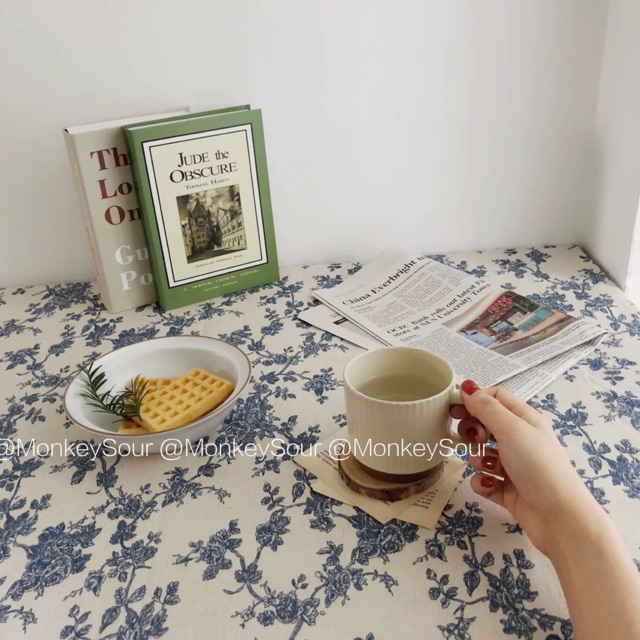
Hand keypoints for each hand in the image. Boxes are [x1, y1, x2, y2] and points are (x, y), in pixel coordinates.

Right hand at [451, 381, 600, 555]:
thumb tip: (467, 385)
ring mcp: (512, 465)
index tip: (454, 408)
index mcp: (524, 419)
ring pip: (481, 453)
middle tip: (472, 438)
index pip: (494, 398)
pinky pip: (483, 479)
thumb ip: (486, 407)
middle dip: (472, 431)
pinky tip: (491, 486)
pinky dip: (483, 482)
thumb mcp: (511, 429)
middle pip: (484, 424)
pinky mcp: (506, 489)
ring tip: (490, 468)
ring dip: (478, 459)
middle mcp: (519, 439)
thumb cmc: (537, 465)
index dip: (473, 400)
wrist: (559, 517)